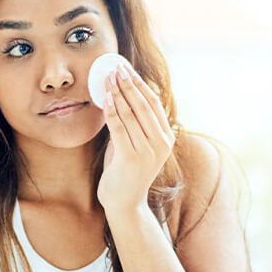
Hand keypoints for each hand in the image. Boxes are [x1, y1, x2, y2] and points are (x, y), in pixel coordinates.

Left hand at [97, 61, 174, 220]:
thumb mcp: (134, 145)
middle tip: (116, 66)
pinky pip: (120, 128)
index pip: (154, 103)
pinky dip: (112, 111)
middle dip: (129, 83)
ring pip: (132, 113)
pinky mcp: (132, 158)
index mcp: (166, 138)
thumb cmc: (126, 173)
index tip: (127, 68)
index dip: (139, 83)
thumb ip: (132, 125)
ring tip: (107, 77)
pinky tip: (105, 98)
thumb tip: (120, 97)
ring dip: (118, 92)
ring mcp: (148, 151)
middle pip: (144, 104)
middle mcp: (161, 143)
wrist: (125, 204)